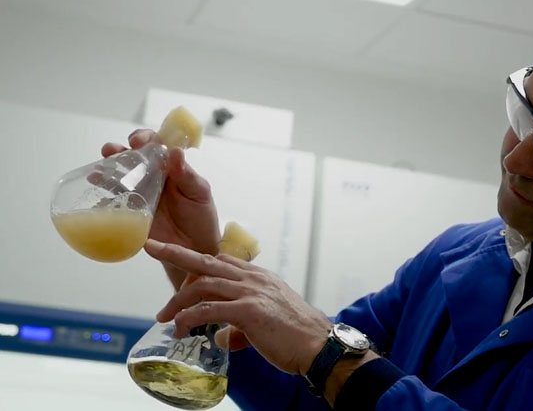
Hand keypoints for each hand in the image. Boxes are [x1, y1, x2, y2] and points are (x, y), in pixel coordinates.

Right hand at [102, 130, 220, 288]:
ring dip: (104, 171)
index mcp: (169, 167)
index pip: (154, 144)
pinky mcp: (131, 214)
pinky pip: (113, 204)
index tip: (138, 142)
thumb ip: (188, 175)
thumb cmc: (201, 216)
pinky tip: (98, 200)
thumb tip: (176, 152)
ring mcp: (139, 195)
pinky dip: (103, 200)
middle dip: (117, 151)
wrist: (196, 248)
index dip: (144, 138)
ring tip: (97, 173)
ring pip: (117, 177)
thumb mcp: (200, 193)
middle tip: (111, 151)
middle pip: (130, 157)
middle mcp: (151, 177)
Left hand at [144, 239, 331, 375]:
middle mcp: (253, 279)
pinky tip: (181, 329)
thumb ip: (240, 325)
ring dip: (177, 301)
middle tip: (151, 248)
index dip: (197, 265)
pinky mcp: (248, 311)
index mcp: (259, 277)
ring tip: (164, 317)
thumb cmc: (297, 336)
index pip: (222, 261)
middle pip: (206, 260)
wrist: (318, 345)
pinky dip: (189, 319)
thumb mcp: (267, 321)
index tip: (179, 268)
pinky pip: (208, 310)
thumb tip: (221, 337)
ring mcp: (250, 293)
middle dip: (175, 252)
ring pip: (202, 285)